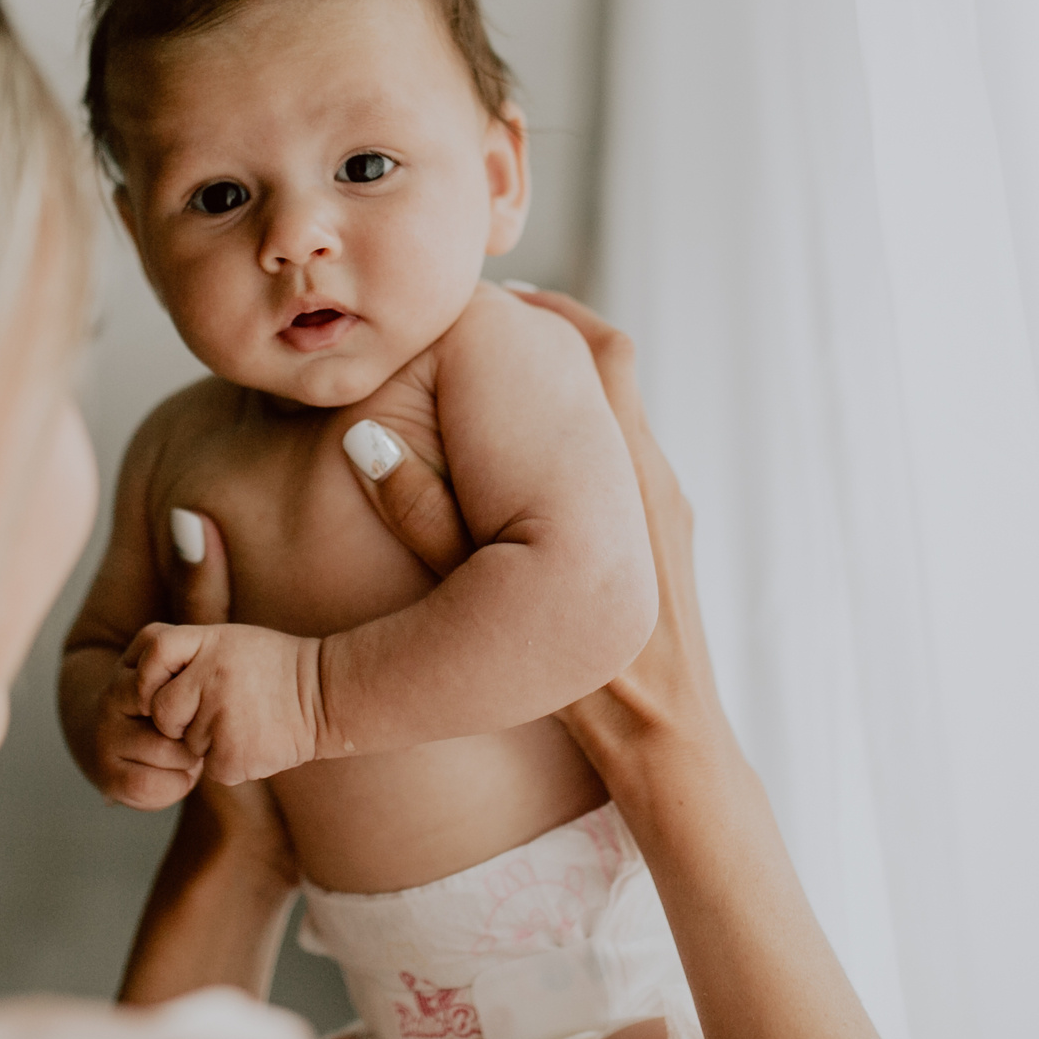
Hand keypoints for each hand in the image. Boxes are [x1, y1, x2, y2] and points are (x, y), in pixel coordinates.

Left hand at [128, 618, 325, 785]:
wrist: (325, 695)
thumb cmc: (272, 668)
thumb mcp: (228, 641)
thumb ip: (185, 652)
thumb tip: (138, 677)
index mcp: (208, 642)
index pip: (152, 653)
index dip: (153, 676)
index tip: (171, 686)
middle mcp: (210, 677)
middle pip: (163, 712)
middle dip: (181, 720)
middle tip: (221, 707)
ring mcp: (221, 718)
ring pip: (187, 744)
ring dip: (209, 741)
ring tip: (245, 720)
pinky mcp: (231, 757)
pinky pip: (210, 768)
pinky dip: (228, 761)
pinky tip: (254, 740)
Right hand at [342, 284, 724, 760]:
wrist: (673, 742)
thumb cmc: (593, 679)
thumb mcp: (491, 593)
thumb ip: (425, 519)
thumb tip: (366, 444)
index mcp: (625, 473)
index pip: (595, 351)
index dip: (545, 312)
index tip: (493, 296)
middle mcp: (653, 474)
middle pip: (611, 361)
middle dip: (556, 328)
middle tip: (499, 312)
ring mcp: (666, 505)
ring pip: (622, 408)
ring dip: (571, 381)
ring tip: (511, 372)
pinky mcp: (670, 537)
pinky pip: (627, 452)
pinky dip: (585, 432)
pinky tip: (537, 459)